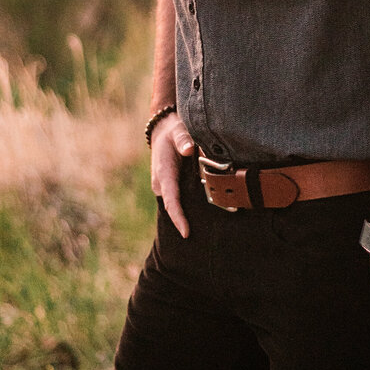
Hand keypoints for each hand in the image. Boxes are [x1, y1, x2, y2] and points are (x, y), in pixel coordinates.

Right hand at [151, 114, 195, 237]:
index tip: (186, 233)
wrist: (163, 130)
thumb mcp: (178, 130)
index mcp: (163, 173)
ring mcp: (165, 187)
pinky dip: (189, 207)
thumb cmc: (173, 131)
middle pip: (174, 208)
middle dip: (185, 222)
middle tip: (204, 239)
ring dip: (189, 216)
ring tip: (207, 232)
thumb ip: (183, 139)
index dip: (178, 217)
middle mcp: (162, 184)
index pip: (171, 200)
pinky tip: (206, 215)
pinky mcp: (171, 187)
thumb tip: (189, 150)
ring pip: (177, 205)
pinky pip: (179, 200)